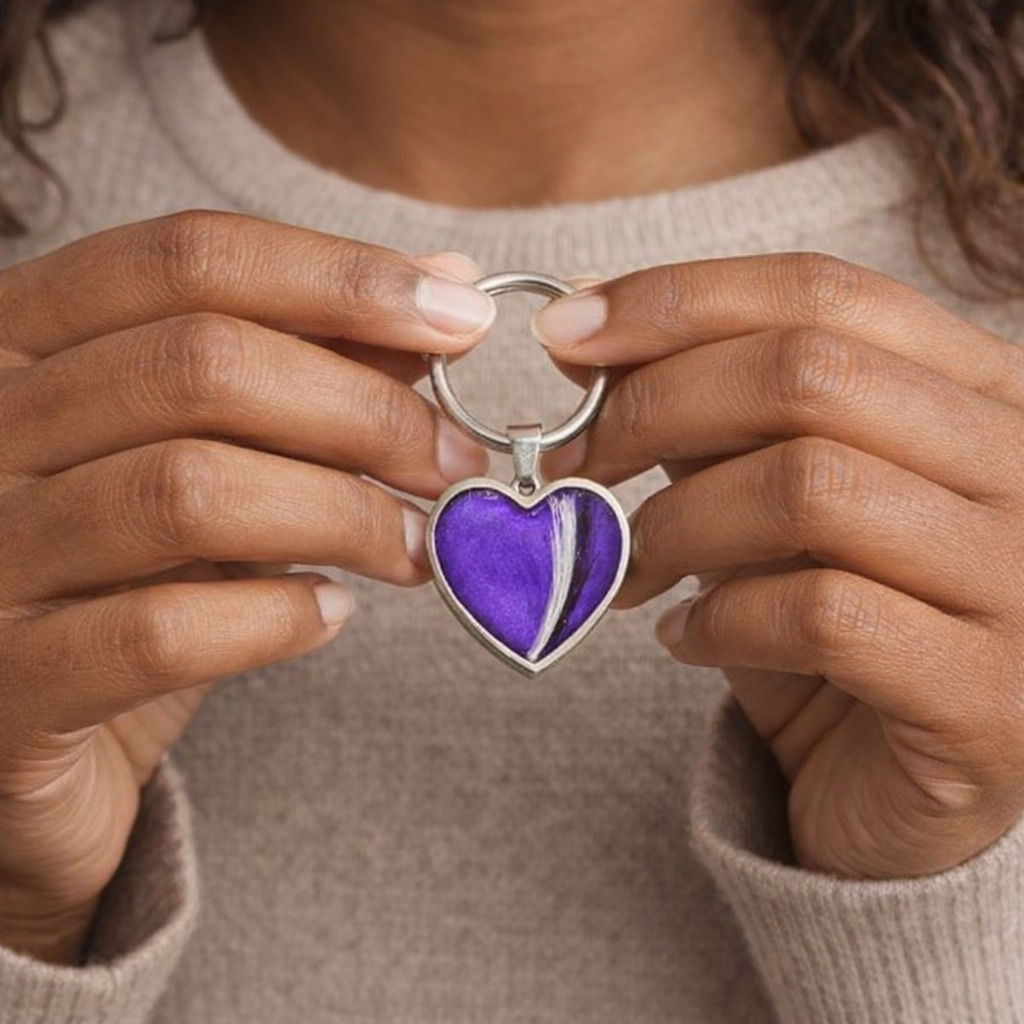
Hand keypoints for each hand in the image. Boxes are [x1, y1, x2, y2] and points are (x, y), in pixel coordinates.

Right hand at [0, 211, 493, 961]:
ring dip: (344, 515)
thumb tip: (443, 286)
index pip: (186, 260)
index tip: (461, 318)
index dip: (340, 277)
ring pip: (188, 491)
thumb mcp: (213, 445)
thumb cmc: (131, 561)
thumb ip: (314, 361)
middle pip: (200, 367)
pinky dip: (275, 618)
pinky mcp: (13, 684)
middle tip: (455, 462)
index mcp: (23, 338)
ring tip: (416, 546)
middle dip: (365, 411)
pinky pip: (159, 633)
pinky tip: (331, 614)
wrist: (27, 718)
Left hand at [533, 253, 1023, 879]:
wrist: (901, 787)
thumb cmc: (833, 628)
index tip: (567, 333)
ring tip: (627, 568)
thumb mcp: (769, 499)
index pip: (824, 292)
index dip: (678, 300)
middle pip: (807, 373)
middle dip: (652, 410)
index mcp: (983, 392)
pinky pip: (820, 615)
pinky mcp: (989, 698)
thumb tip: (587, 324)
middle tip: (572, 468)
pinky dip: (718, 620)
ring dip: (675, 525)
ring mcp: (1023, 581)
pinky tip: (681, 640)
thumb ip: (706, 414)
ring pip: (809, 487)